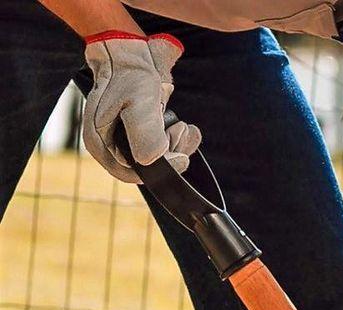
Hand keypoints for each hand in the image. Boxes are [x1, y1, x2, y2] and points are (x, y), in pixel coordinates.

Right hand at [83, 31, 199, 182]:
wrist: (131, 49)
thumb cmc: (129, 75)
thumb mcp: (138, 106)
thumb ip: (145, 138)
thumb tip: (154, 162)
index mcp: (101, 144)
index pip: (133, 174)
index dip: (160, 170)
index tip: (180, 156)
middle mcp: (112, 145)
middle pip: (148, 167)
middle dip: (171, 154)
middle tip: (180, 131)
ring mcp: (127, 138)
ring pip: (159, 158)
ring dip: (178, 145)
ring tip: (184, 127)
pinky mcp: (142, 130)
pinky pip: (164, 146)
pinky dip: (180, 140)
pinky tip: (189, 129)